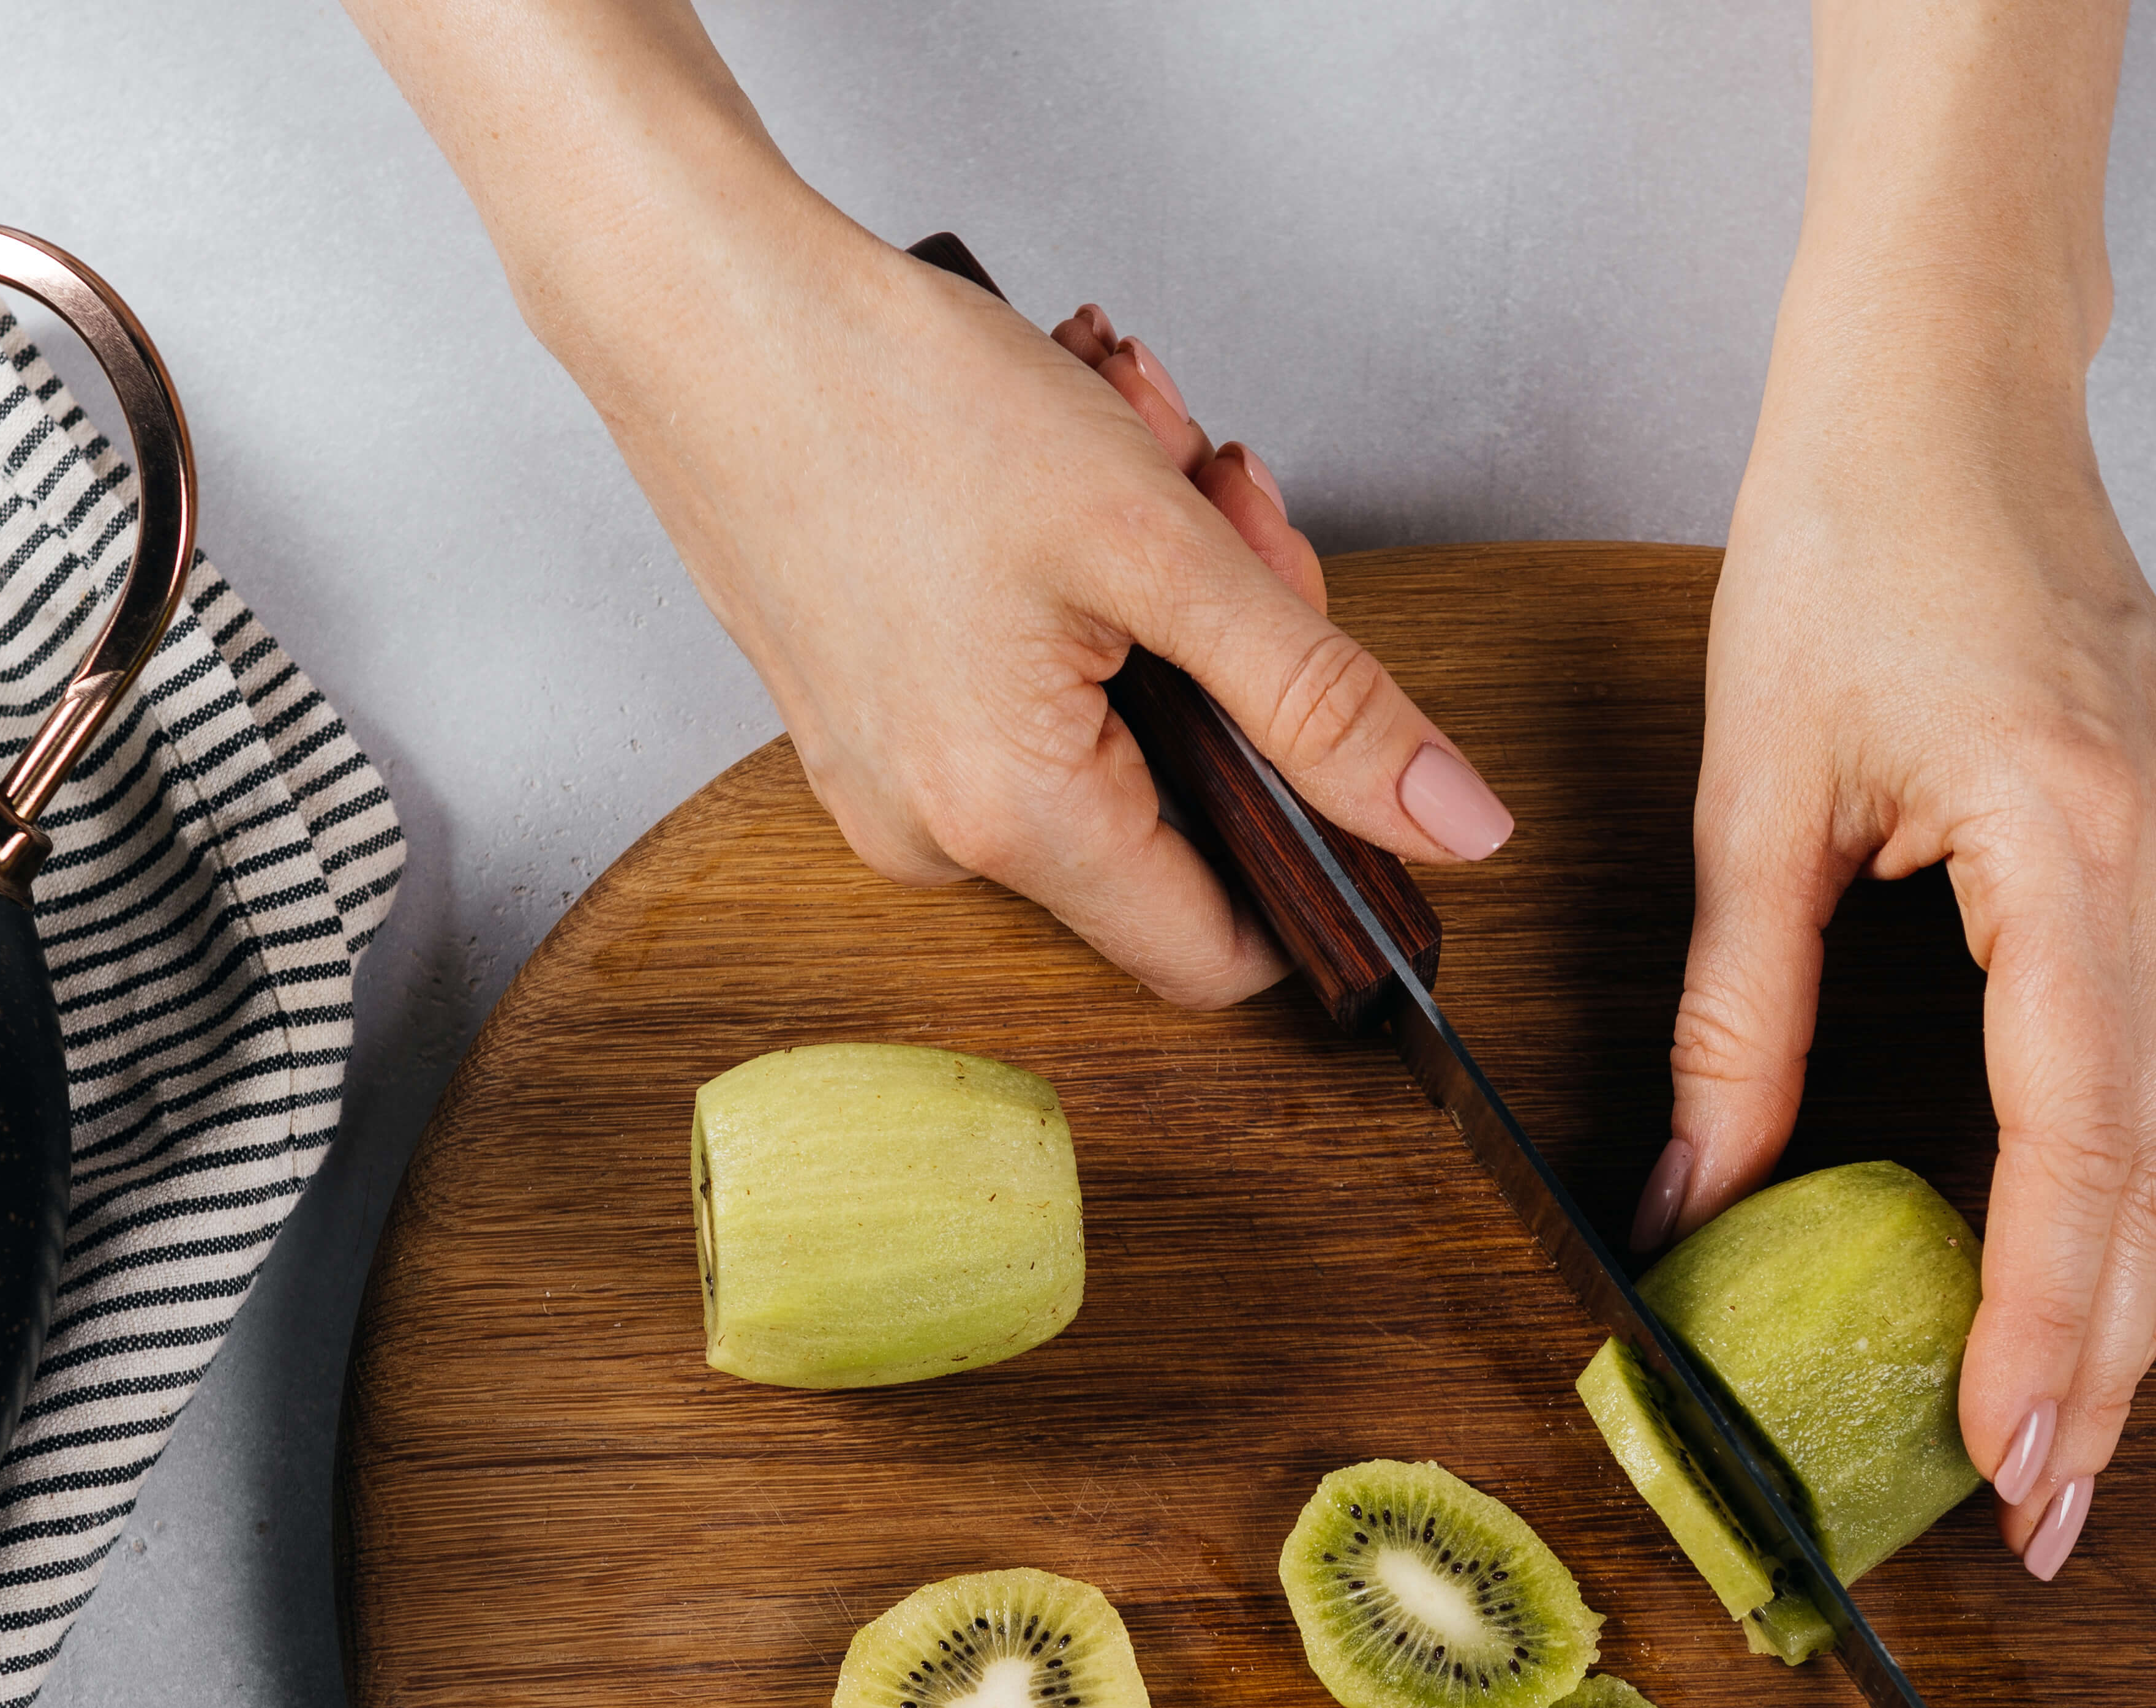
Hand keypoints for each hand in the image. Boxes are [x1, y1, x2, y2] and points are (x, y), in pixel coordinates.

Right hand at [557, 201, 1513, 1003]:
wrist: (702, 308)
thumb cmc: (895, 399)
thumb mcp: (1162, 544)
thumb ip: (1323, 700)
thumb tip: (1454, 826)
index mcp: (1013, 821)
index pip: (1221, 951)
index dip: (1314, 848)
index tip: (1333, 714)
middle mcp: (933, 836)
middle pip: (1175, 811)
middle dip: (1233, 654)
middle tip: (1220, 498)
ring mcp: (884, 780)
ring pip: (1108, 731)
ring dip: (1160, 595)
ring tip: (1130, 451)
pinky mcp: (858, 715)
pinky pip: (1023, 691)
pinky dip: (1074, 591)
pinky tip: (1063, 478)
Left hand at [1663, 332, 2155, 1581]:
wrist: (1953, 395)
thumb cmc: (1850, 545)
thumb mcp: (1756, 791)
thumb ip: (1742, 1012)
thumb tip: (1695, 1199)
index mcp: (2073, 838)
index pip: (2077, 1137)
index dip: (2046, 1316)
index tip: (2007, 1455)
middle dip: (2109, 1358)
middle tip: (2045, 1514)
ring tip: (2082, 1435)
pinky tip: (2135, 1268)